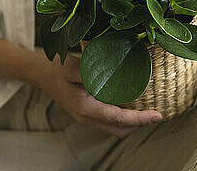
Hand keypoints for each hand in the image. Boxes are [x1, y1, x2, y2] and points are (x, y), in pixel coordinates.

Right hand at [36, 53, 161, 137]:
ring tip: (147, 109)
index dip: (140, 119)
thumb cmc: (56, 68)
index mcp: (86, 108)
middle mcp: (87, 117)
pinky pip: (109, 120)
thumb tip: (114, 75)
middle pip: (119, 129)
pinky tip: (130, 103)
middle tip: (156, 113)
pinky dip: (123, 117)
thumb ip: (91, 73)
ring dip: (132, 122)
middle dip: (139, 124)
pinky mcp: (86, 112)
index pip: (119, 119)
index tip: (157, 115)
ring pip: (115, 127)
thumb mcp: (73, 66)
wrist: (39, 73)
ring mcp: (86, 117)